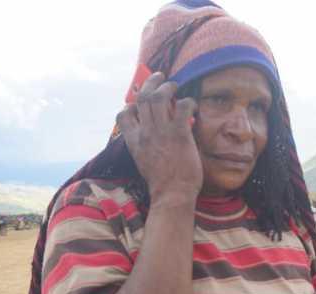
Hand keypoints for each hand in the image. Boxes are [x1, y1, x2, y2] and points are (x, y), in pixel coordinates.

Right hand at [117, 72, 201, 200]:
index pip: (123, 115)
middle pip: (142, 98)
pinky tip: (192, 106)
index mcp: (134, 141)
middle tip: (160, 77)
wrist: (172, 195)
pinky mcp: (179, 134)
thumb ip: (146, 146)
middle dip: (151, 83)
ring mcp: (161, 132)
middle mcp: (145, 133)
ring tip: (175, 85)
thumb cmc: (162, 183)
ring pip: (159, 96)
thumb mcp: (144, 163)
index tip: (138, 103)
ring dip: (168, 87)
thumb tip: (154, 137)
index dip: (130, 104)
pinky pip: (182, 107)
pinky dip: (188, 102)